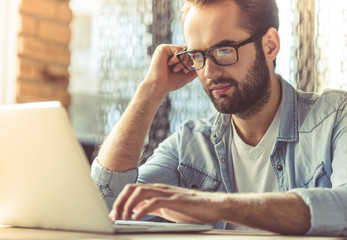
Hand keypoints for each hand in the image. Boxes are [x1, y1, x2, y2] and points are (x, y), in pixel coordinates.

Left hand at [109, 184, 223, 222]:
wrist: (213, 206)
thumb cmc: (191, 208)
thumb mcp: (167, 208)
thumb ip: (152, 207)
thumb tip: (136, 211)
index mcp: (157, 190)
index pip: (133, 190)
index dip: (120, 201)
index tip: (114, 215)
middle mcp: (160, 188)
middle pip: (132, 188)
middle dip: (120, 202)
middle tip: (114, 217)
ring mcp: (167, 193)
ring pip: (140, 192)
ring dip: (128, 205)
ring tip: (122, 218)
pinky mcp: (175, 200)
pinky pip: (154, 201)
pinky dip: (142, 209)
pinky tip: (136, 218)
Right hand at [144, 44, 197, 95]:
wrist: (160, 86)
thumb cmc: (172, 82)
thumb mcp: (188, 74)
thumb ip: (196, 67)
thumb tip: (205, 60)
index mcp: (176, 57)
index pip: (189, 54)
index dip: (192, 61)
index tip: (186, 71)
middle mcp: (171, 52)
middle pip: (188, 50)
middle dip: (188, 61)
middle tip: (183, 70)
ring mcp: (167, 50)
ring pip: (184, 50)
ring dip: (183, 61)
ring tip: (176, 70)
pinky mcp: (162, 48)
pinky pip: (177, 49)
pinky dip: (177, 59)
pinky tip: (170, 65)